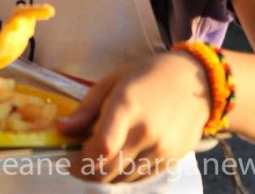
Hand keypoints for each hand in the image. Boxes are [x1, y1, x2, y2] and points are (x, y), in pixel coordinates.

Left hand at [55, 52, 209, 182]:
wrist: (194, 81)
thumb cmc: (147, 76)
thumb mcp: (112, 82)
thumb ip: (86, 109)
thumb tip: (60, 129)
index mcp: (127, 106)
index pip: (102, 147)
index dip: (81, 161)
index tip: (68, 160)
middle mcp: (146, 131)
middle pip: (110, 168)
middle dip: (87, 172)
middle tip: (77, 164)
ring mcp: (162, 148)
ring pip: (124, 178)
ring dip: (105, 175)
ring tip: (97, 160)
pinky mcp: (173, 159)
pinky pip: (141, 177)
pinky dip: (125, 175)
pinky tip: (119, 160)